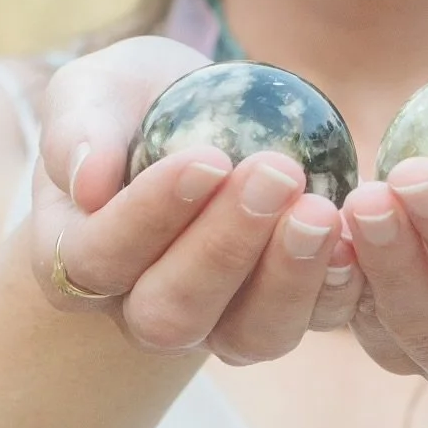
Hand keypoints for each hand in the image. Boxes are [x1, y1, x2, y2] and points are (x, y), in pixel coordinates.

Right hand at [28, 38, 362, 363]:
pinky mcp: (276, 313)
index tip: (206, 157)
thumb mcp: (95, 90)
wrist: (196, 120)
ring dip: (286, 277)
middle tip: (274, 172)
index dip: (149, 217)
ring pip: (245, 336)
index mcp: (76, 255)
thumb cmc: (133, 102)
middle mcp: (137, 305)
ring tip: (318, 209)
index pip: (99, 258)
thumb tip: (89, 182)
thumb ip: (78, 127)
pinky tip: (351, 237)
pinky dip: (334, 289)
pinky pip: (308, 325)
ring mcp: (212, 320)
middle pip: (170, 311)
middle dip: (225, 247)